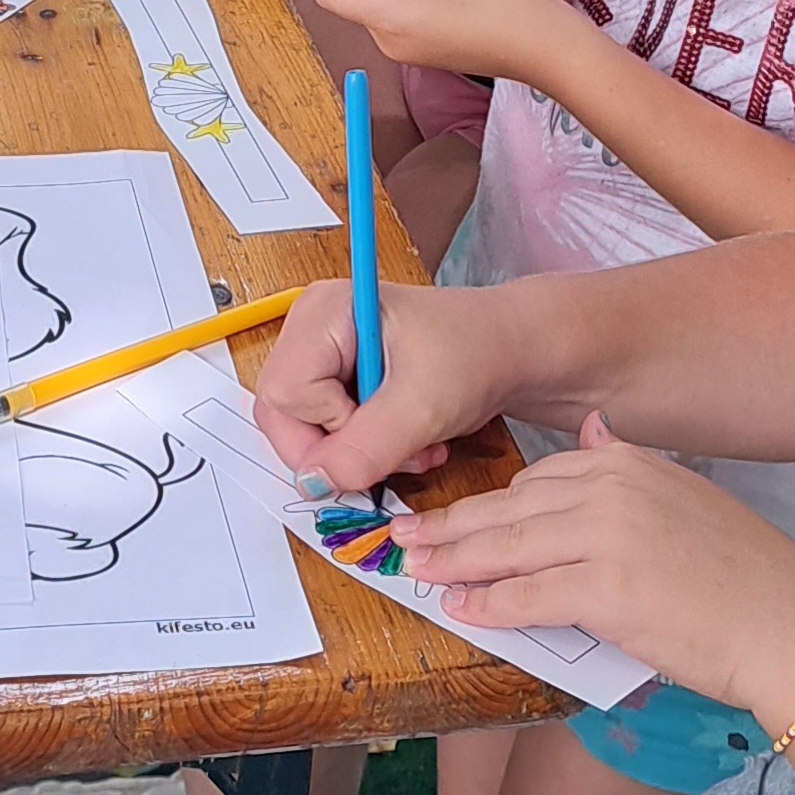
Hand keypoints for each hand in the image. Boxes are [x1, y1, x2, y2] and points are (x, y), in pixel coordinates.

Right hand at [250, 270, 512, 494]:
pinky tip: (408, 438)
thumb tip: (312, 483)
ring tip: (414, 446)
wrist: (511, 349)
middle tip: (396, 453)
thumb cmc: (476, 353)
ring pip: (308, 430)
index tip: (381, 432)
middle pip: (285, 415)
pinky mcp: (338, 377)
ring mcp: (323, 352)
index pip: (283, 395)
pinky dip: (367, 449)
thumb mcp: (423, 406)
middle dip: (342, 449)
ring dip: (361, 454)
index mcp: (324, 311)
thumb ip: (365, 447)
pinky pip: (328, 432)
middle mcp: (313, 327)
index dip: (327, 430)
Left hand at [398, 416, 794, 694]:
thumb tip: (588, 431)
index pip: (537, 478)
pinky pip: (528, 596)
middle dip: (451, 525)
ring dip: (454, 561)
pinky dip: (488, 604)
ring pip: (507, 548)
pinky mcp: (606, 590)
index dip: (489, 503)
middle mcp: (611, 488)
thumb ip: (626, 467)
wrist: (786, 622)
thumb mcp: (682, 494)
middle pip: (509, 507)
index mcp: (626, 461)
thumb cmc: (740, 573)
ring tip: (416, 571)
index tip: (451, 515)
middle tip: (403, 537)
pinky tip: (461, 608)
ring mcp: (606, 537)